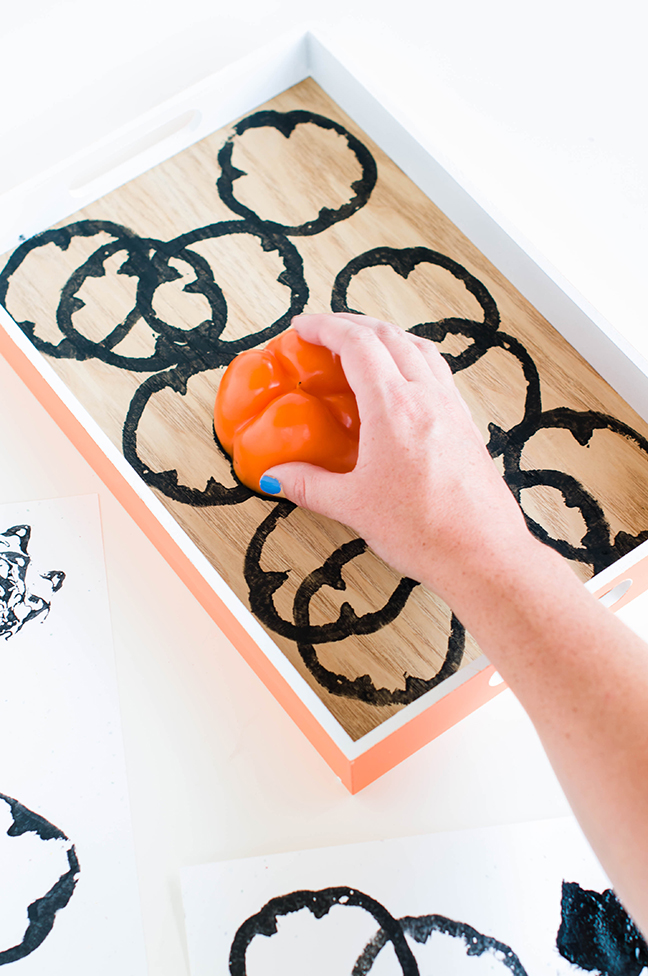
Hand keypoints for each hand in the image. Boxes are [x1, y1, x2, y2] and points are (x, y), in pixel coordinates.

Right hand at [263, 313, 535, 606]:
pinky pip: (438, 373)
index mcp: (394, 407)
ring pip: (419, 348)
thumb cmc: (426, 531)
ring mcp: (451, 408)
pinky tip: (404, 383)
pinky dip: (414, 360)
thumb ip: (310, 486)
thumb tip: (277, 478)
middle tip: (326, 331)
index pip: (357, 344)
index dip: (326, 327)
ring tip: (364, 345)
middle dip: (353, 324)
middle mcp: (427, 397)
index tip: (303, 326)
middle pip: (389, 336)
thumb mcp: (354, 507)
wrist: (483, 554)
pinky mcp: (466, 424)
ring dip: (387, 336)